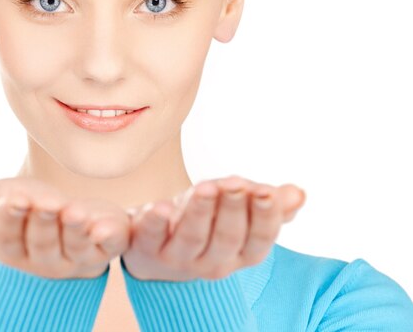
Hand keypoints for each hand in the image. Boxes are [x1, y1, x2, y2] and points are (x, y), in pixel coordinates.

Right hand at [0, 176, 129, 278]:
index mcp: (14, 249)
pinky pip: (109, 247)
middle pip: (42, 245)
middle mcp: (45, 260)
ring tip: (72, 211)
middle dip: (43, 222)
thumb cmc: (28, 204)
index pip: (7, 239)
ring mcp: (77, 256)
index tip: (13, 199)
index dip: (9, 220)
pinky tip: (103, 227)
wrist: (67, 209)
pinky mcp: (106, 247)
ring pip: (75, 247)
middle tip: (46, 202)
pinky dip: (107, 238)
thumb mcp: (0, 197)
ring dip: (74, 229)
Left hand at [121, 175, 305, 280]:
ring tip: (205, 186)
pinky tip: (160, 207)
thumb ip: (267, 204)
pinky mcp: (146, 248)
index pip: (259, 240)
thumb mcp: (236, 210)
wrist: (152, 249)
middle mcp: (211, 261)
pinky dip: (156, 222)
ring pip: (192, 237)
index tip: (266, 192)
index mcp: (239, 253)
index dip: (264, 218)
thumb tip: (298, 194)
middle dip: (232, 209)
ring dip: (200, 212)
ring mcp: (177, 258)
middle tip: (234, 183)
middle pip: (227, 238)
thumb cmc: (203, 223)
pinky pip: (151, 237)